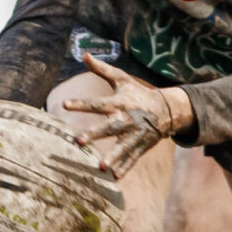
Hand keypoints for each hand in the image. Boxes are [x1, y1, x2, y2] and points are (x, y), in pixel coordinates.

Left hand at [63, 53, 189, 174]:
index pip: (96, 103)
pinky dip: (125, 167)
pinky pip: (133, 158)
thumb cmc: (138, 93)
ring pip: (123, 147)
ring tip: (101, 166)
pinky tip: (115, 177)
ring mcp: (135, 134)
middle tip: (78, 141)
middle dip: (95, 135)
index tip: (64, 105)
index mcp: (119, 102)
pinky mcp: (141, 146)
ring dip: (113, 156)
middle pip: (109, 127)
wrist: (167, 109)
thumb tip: (83, 54)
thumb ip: (102, 69)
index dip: (81, 104)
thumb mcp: (122, 79)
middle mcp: (126, 119)